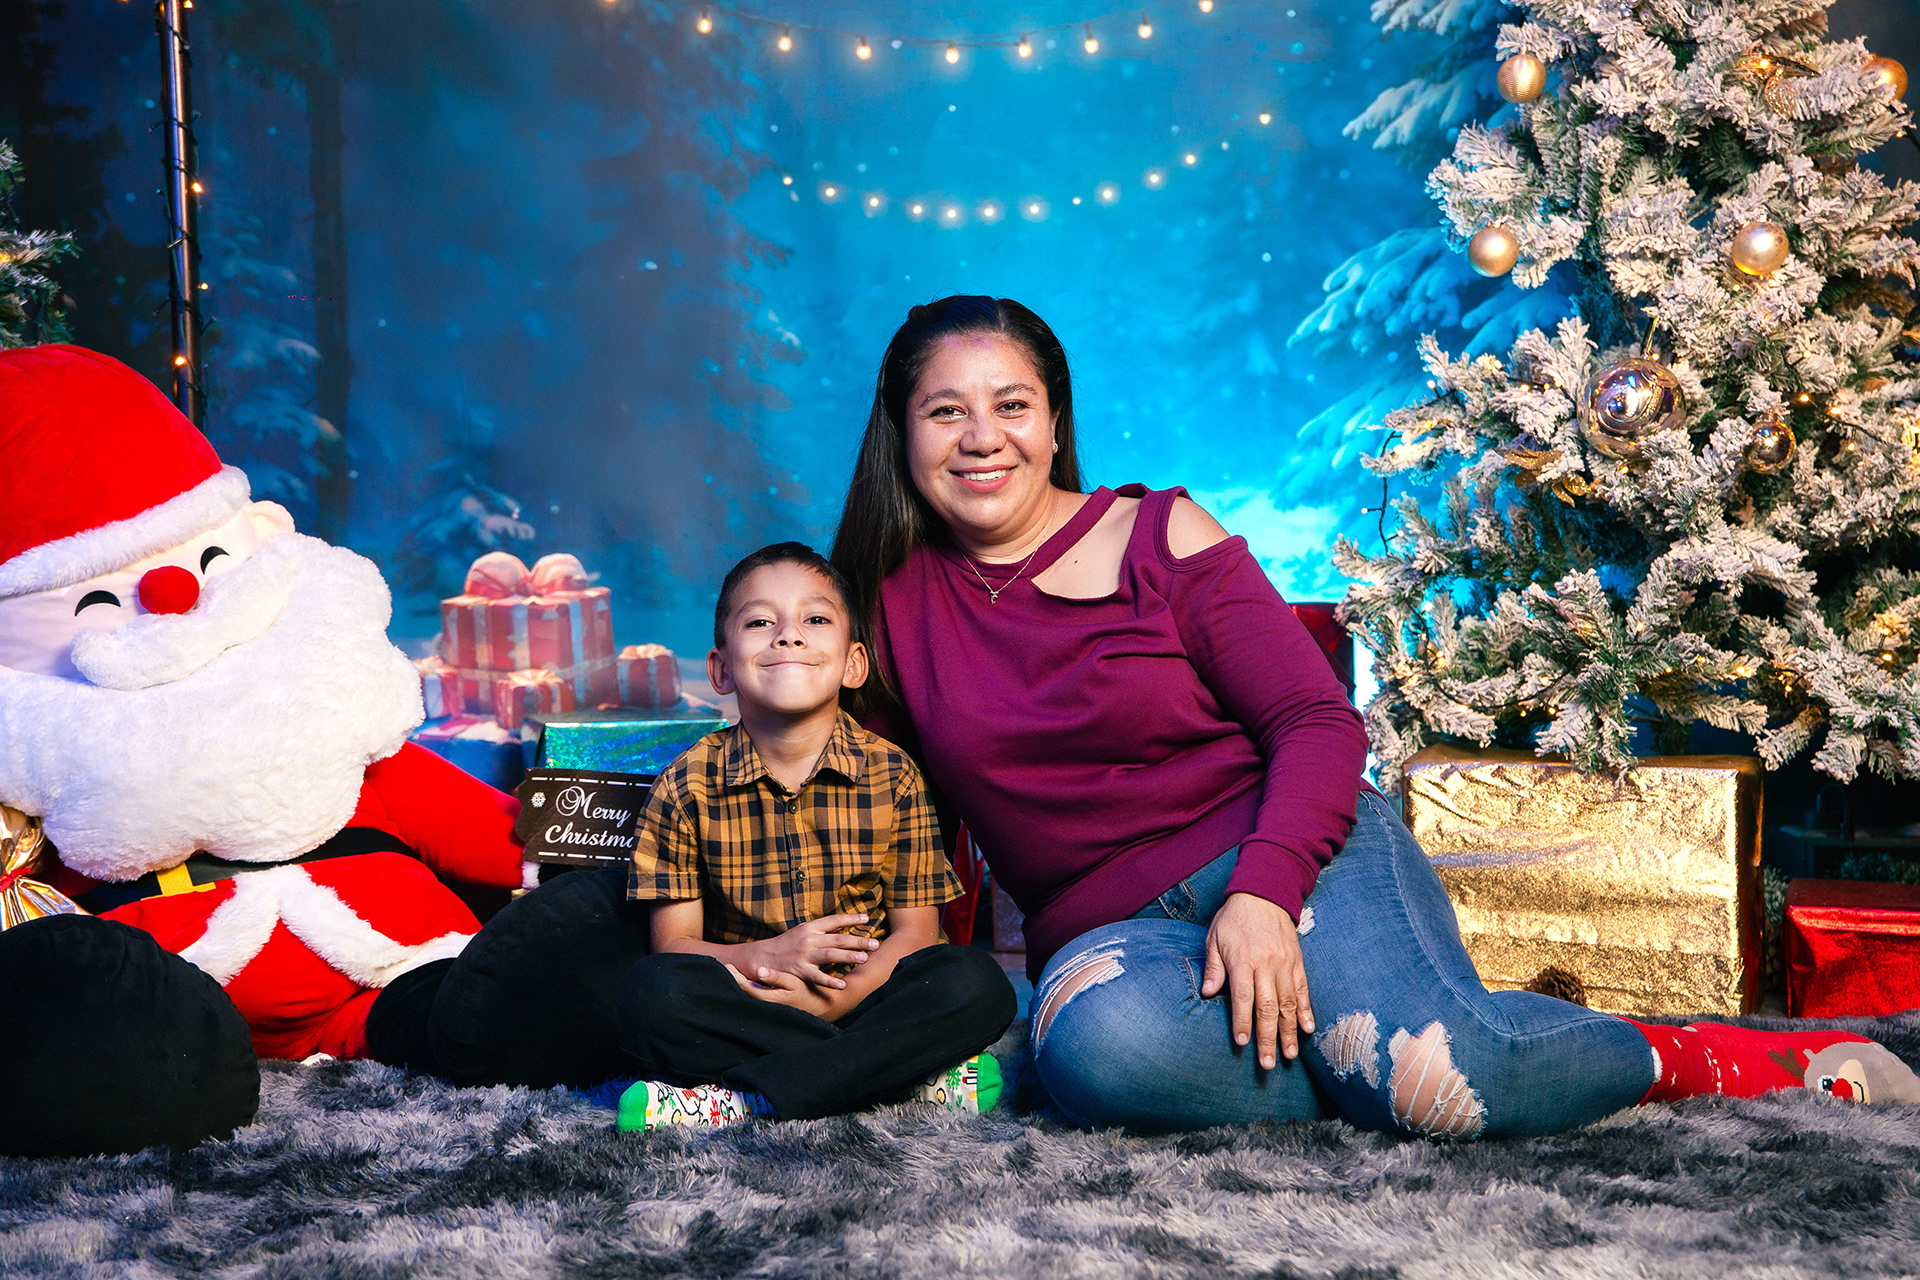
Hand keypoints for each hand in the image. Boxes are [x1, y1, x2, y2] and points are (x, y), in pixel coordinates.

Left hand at [723, 963, 822, 1009]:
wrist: (815, 1006)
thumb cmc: (804, 993)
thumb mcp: (792, 983)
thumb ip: (775, 977)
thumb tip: (759, 971)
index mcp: (766, 997)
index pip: (745, 986)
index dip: (735, 976)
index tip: (727, 966)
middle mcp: (763, 1003)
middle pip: (743, 990)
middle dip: (735, 978)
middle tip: (726, 965)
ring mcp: (766, 1004)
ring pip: (748, 992)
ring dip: (740, 981)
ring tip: (733, 970)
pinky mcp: (770, 1002)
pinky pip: (754, 993)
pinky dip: (748, 985)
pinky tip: (747, 978)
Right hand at [737, 912, 879, 989]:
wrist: (762, 958)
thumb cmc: (786, 944)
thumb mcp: (802, 932)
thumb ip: (822, 930)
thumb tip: (842, 926)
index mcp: (810, 927)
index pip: (834, 920)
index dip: (851, 919)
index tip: (867, 918)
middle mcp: (808, 939)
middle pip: (837, 939)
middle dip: (858, 941)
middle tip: (876, 943)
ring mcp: (804, 955)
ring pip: (830, 955)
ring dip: (848, 957)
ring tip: (865, 959)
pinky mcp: (800, 971)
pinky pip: (817, 977)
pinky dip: (830, 981)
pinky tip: (842, 985)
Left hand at [1201, 892, 1313, 1069]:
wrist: (1264, 893)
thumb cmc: (1234, 918)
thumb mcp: (1215, 938)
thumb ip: (1213, 967)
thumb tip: (1205, 993)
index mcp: (1242, 959)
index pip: (1242, 996)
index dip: (1242, 1021)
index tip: (1242, 1042)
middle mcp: (1266, 964)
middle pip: (1268, 1006)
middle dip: (1268, 1037)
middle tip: (1267, 1063)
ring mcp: (1285, 964)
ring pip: (1288, 1003)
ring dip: (1289, 1031)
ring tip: (1289, 1055)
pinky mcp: (1297, 962)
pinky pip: (1303, 990)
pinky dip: (1306, 1011)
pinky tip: (1307, 1029)